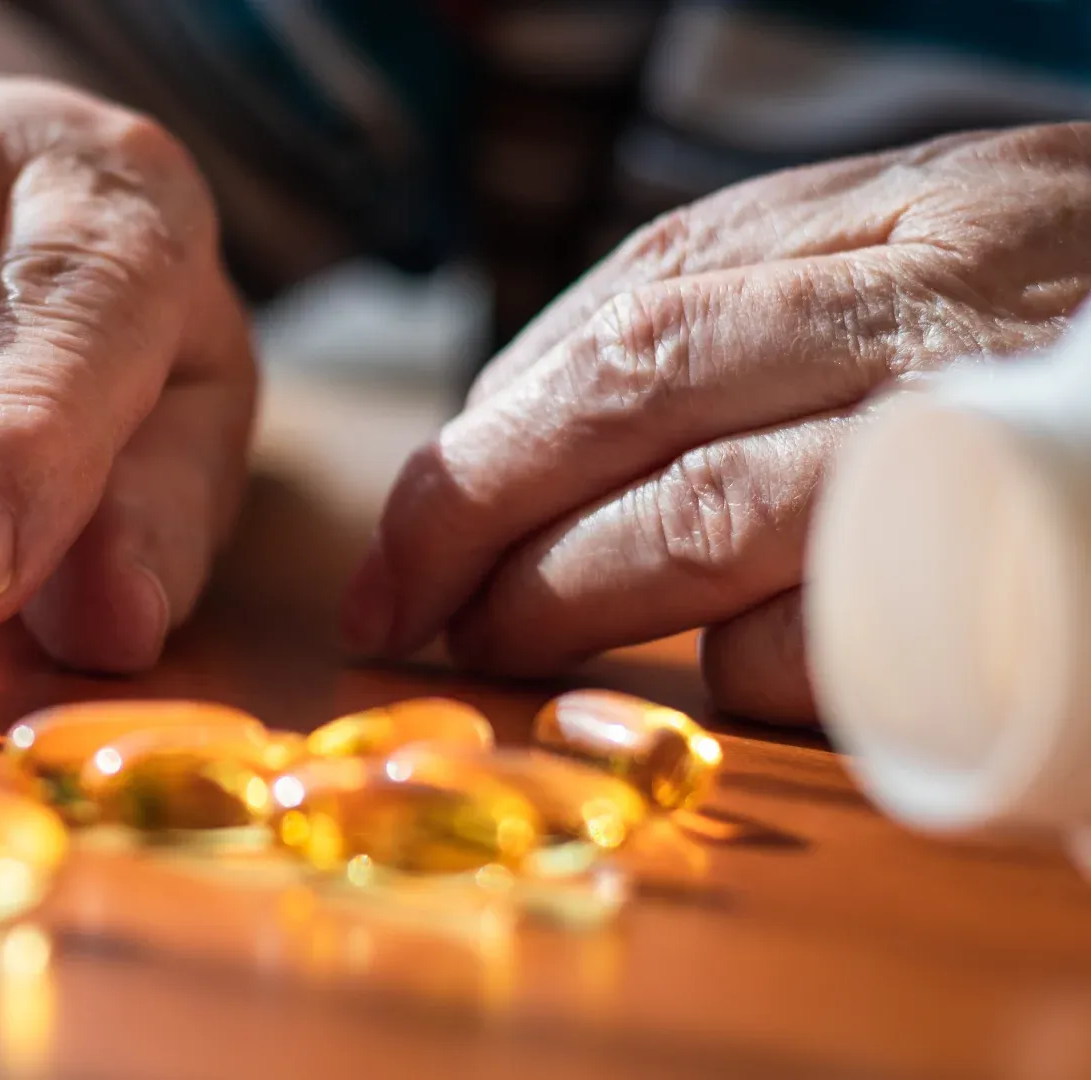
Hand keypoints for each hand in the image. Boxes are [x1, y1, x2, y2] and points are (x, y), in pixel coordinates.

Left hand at [344, 123, 1090, 721]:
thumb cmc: (1082, 323)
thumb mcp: (932, 251)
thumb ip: (762, 305)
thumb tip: (527, 426)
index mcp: (896, 203)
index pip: (629, 306)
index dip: (486, 430)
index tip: (402, 534)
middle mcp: (936, 287)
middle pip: (638, 392)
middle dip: (484, 516)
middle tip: (403, 608)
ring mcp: (993, 417)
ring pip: (718, 515)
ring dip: (574, 599)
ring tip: (497, 644)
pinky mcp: (1045, 546)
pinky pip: (853, 629)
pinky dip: (754, 667)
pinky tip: (719, 675)